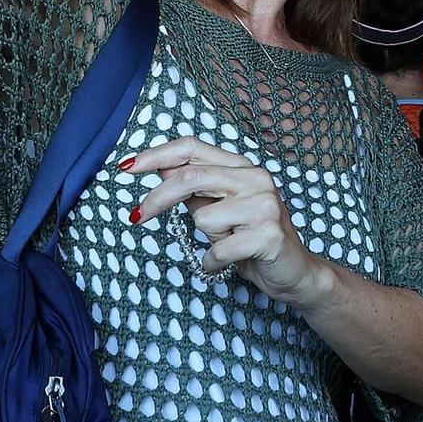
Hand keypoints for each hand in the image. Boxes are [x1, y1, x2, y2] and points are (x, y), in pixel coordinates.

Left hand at [124, 137, 331, 306]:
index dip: (156, 155)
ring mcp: (265, 206)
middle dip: (157, 199)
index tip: (126, 168)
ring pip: (203, 218)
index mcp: (242, 167)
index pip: (193, 147)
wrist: (296, 273)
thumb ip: (195, 190)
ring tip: (227, 245)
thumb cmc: (252, 241)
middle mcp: (256, 179)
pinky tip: (228, 263)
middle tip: (137, 218)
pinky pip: (217, 249)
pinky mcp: (268, 235)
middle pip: (191, 177)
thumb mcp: (220, 211)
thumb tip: (160, 169)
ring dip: (205, 240)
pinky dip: (213, 262)